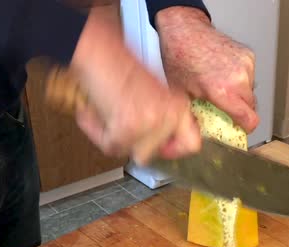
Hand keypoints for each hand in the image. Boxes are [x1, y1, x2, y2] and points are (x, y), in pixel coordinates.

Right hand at [69, 8, 200, 164]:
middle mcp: (170, 115)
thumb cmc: (119, 67)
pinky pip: (111, 146)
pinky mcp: (128, 128)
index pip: (192, 144)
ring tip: (107, 115)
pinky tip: (96, 113)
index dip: (174, 150)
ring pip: (130, 153)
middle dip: (133, 143)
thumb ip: (162, 118)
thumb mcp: (153, 93)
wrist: (99, 52)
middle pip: (153, 153)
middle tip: (121, 125)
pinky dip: (97, 132)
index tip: (162, 149)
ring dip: (114, 138)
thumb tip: (161, 144)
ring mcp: (150, 123)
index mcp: (179, 105)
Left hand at [156, 6, 259, 132]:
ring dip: (240, 94)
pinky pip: (250, 76)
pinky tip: (224, 73)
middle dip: (240, 110)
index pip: (250, 119)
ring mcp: (246, 65)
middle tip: (225, 107)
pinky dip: (240, 79)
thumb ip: (201, 115)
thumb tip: (207, 131)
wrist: (184, 31)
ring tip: (222, 86)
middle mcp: (238, 78)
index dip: (246, 128)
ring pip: (251, 91)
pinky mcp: (248, 55)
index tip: (241, 128)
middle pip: (252, 106)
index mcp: (223, 91)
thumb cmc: (180, 58)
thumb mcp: (185, 95)